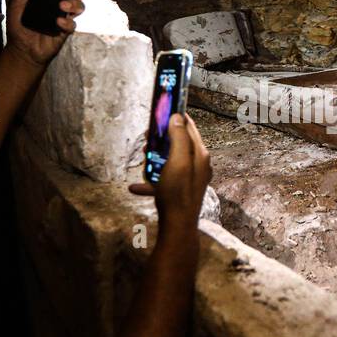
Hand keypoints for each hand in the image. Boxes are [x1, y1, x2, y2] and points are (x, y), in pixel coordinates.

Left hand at [2, 0, 87, 67]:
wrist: (20, 47)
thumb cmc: (19, 24)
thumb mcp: (18, 0)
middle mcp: (61, 5)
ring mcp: (64, 18)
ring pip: (80, 7)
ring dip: (74, 4)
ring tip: (63, 5)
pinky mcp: (65, 31)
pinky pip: (72, 24)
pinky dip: (67, 22)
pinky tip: (58, 21)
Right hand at [129, 114, 211, 228]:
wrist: (177, 227)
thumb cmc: (177, 193)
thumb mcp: (177, 161)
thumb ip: (179, 137)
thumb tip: (178, 117)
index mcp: (200, 154)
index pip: (190, 127)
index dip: (177, 116)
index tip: (163, 109)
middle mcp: (198, 165)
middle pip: (180, 143)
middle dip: (163, 138)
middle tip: (148, 136)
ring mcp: (190, 178)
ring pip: (171, 160)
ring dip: (155, 158)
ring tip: (143, 157)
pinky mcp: (181, 190)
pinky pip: (164, 179)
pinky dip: (151, 180)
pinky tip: (136, 186)